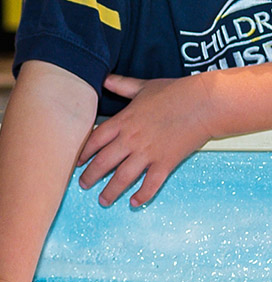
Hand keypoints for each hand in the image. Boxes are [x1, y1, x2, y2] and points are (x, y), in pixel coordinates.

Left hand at [77, 72, 211, 206]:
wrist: (204, 103)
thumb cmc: (175, 92)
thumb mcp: (144, 86)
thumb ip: (122, 85)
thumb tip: (106, 79)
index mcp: (124, 121)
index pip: (95, 140)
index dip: (84, 153)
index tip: (77, 163)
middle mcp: (131, 139)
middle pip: (103, 162)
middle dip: (90, 176)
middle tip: (83, 185)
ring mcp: (148, 153)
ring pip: (122, 177)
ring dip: (110, 191)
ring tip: (103, 200)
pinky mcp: (165, 163)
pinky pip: (150, 184)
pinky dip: (141, 196)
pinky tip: (134, 203)